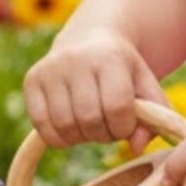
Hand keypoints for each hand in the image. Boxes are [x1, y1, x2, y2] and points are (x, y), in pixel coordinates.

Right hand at [22, 27, 166, 155]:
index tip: (126, 123)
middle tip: (108, 127)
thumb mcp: (146, 85)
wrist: (90, 38)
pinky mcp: (31, 80)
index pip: (117, 107)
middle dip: (103, 134)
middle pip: (89, 119)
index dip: (124, 126)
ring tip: (92, 125)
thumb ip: (154, 116)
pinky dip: (59, 138)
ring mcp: (50, 69)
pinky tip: (73, 128)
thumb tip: (137, 147)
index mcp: (110, 57)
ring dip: (82, 138)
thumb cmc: (123, 69)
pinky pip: (42, 127)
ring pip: (64, 126)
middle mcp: (76, 59)